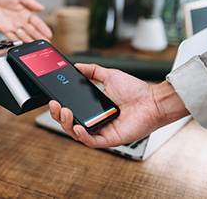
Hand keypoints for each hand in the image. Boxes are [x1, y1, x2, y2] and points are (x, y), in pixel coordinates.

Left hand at [0, 0, 52, 41]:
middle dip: (40, 38)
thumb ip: (30, 2)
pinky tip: (23, 46)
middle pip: (32, 31)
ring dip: (31, 42)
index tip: (49, 34)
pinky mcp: (4, 30)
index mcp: (26, 13)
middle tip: (47, 44)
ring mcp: (13, 26)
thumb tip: (42, 8)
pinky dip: (17, 43)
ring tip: (37, 48)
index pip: (37, 22)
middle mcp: (21, 21)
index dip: (43, 28)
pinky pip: (12, 38)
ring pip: (24, 36)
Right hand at [49, 63, 188, 147]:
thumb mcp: (109, 76)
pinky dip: (82, 135)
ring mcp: (102, 130)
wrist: (153, 100)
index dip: (60, 107)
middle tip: (55, 105)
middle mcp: (95, 120)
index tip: (53, 99)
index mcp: (93, 108)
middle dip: (58, 115)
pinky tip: (77, 126)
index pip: (71, 111)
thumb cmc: (136, 91)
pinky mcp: (110, 139)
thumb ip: (93, 71)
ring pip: (77, 134)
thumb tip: (78, 65)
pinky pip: (91, 141)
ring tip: (65, 112)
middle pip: (69, 123)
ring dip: (67, 124)